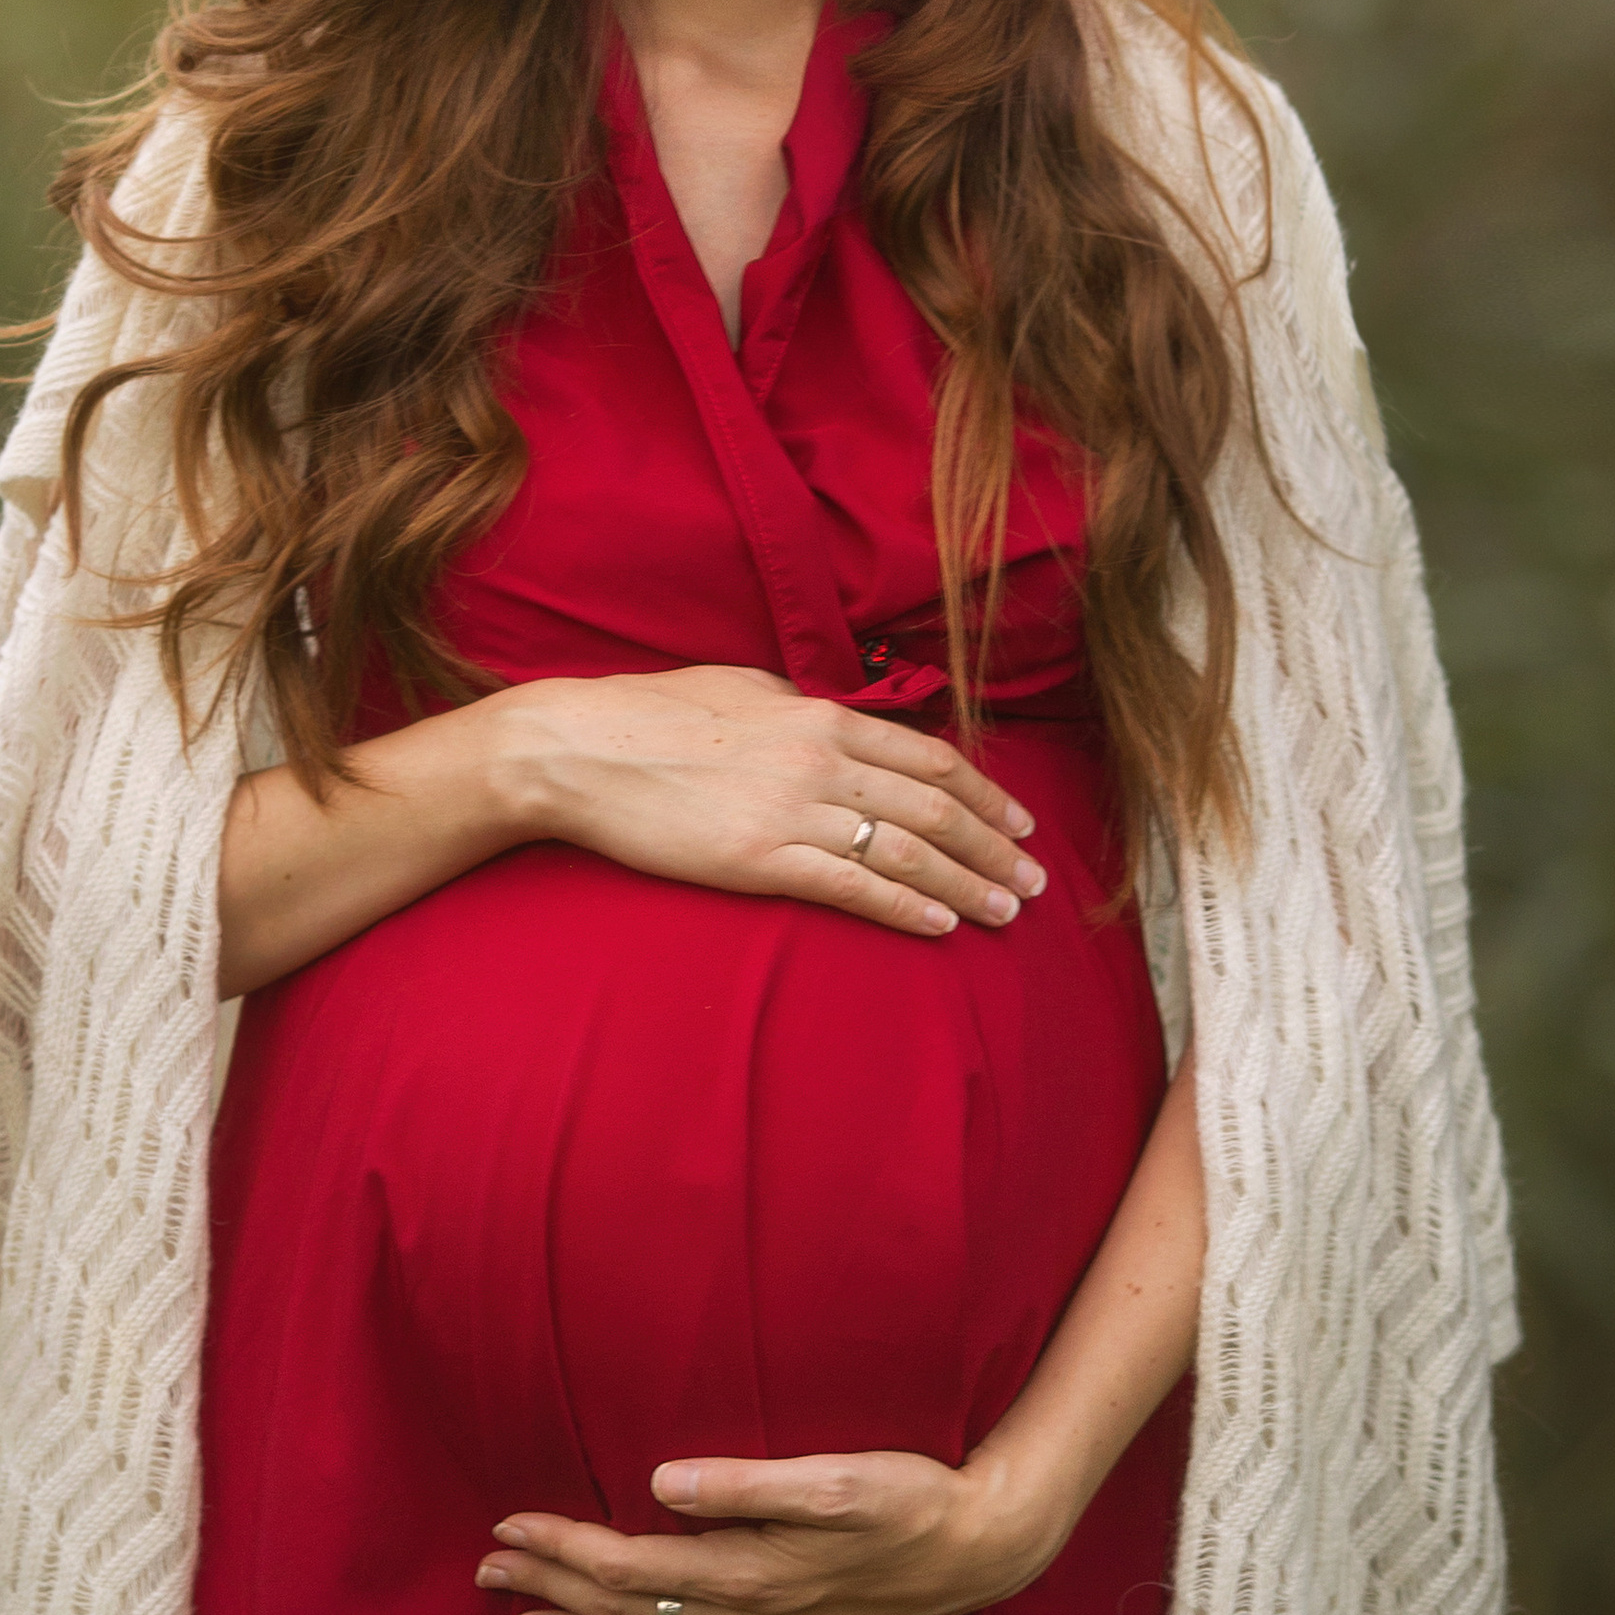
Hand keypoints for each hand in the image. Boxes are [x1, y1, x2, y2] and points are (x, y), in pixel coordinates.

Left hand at [474, 1445, 1062, 1614]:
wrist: (980, 1549)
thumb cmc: (908, 1496)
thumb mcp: (834, 1477)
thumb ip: (745, 1484)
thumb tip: (660, 1480)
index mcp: (746, 1573)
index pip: (626, 1567)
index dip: (561, 1547)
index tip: (506, 1524)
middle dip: (549, 1591)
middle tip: (484, 1571)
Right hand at [495, 665, 1043, 940]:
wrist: (579, 749)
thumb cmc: (650, 715)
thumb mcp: (742, 689)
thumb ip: (799, 707)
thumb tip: (834, 717)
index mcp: (819, 715)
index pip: (928, 756)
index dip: (983, 793)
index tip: (1020, 821)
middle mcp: (820, 759)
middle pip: (934, 806)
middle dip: (993, 846)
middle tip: (1035, 881)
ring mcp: (792, 810)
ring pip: (907, 849)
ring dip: (967, 882)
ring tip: (1006, 911)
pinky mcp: (759, 859)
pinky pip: (853, 886)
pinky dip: (907, 906)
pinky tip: (942, 925)